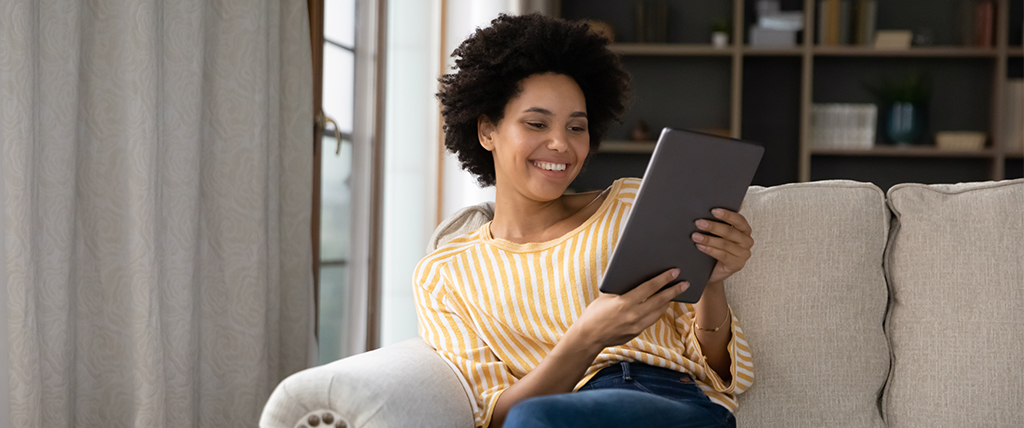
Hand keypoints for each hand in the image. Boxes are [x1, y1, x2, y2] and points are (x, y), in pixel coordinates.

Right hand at [571, 269, 688, 349]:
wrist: (589, 336)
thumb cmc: (595, 313)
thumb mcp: (607, 296)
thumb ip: (623, 290)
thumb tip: (636, 279)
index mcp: (626, 302)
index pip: (650, 288)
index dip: (664, 279)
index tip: (675, 272)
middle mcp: (634, 315)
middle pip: (660, 300)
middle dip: (674, 290)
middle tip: (685, 283)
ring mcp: (637, 325)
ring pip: (659, 311)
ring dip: (668, 301)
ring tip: (675, 292)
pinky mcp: (637, 332)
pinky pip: (652, 319)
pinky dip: (658, 311)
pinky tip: (661, 305)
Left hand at [692, 208, 753, 284]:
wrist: (713, 271)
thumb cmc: (716, 248)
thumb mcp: (718, 233)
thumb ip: (721, 220)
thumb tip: (718, 203)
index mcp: (745, 230)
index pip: (739, 219)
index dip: (727, 215)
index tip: (713, 211)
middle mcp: (747, 241)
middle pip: (730, 232)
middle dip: (713, 227)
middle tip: (699, 223)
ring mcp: (744, 254)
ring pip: (725, 244)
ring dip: (708, 239)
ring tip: (695, 236)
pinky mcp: (737, 264)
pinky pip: (723, 255)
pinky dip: (710, 250)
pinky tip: (700, 246)